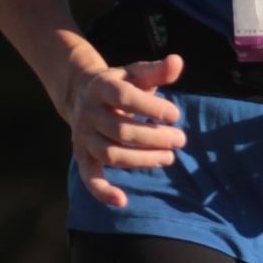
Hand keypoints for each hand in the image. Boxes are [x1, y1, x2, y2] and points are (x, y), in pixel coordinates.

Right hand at [63, 49, 186, 207]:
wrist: (82, 92)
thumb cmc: (120, 83)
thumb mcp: (136, 73)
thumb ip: (157, 70)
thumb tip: (177, 62)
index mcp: (102, 87)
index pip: (125, 98)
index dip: (151, 108)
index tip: (176, 115)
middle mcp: (88, 113)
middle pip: (121, 131)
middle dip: (154, 138)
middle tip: (180, 139)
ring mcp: (83, 136)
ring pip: (111, 154)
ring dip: (142, 160)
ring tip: (169, 157)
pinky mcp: (82, 156)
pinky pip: (89, 178)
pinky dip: (103, 192)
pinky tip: (123, 201)